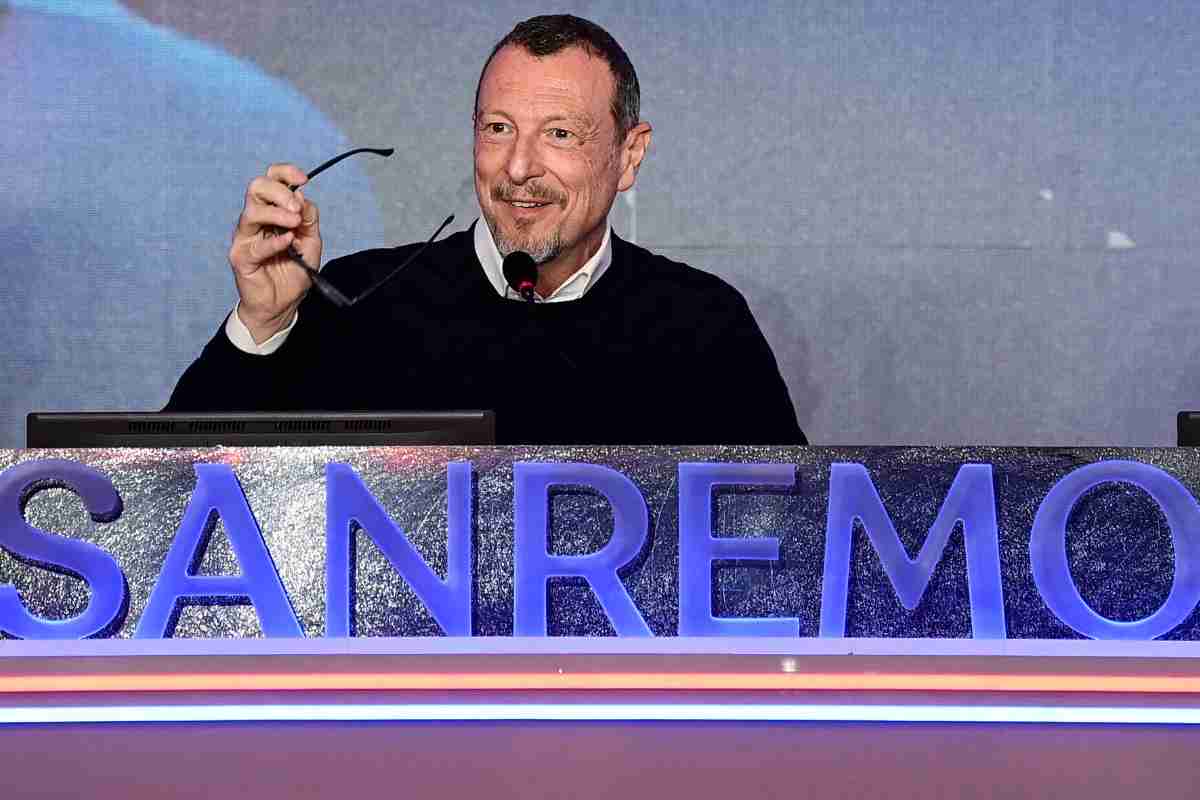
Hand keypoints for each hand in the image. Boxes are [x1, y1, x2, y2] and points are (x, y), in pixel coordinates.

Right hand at [228, 163, 321, 342]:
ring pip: (251, 212)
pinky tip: (287, 242)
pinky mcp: (241, 257)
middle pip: (256, 188)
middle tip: (296, 209)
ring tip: (294, 225)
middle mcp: (255, 220)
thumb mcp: (311, 242)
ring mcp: (245, 237)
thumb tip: (302, 197)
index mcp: (271, 211)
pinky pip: (255, 245)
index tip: (303, 179)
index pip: (270, 179)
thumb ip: (308, 218)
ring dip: (277, 214)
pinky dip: (273, 241)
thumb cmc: (294, 271)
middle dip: (279, 192)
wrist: (283, 304)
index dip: (285, 173)